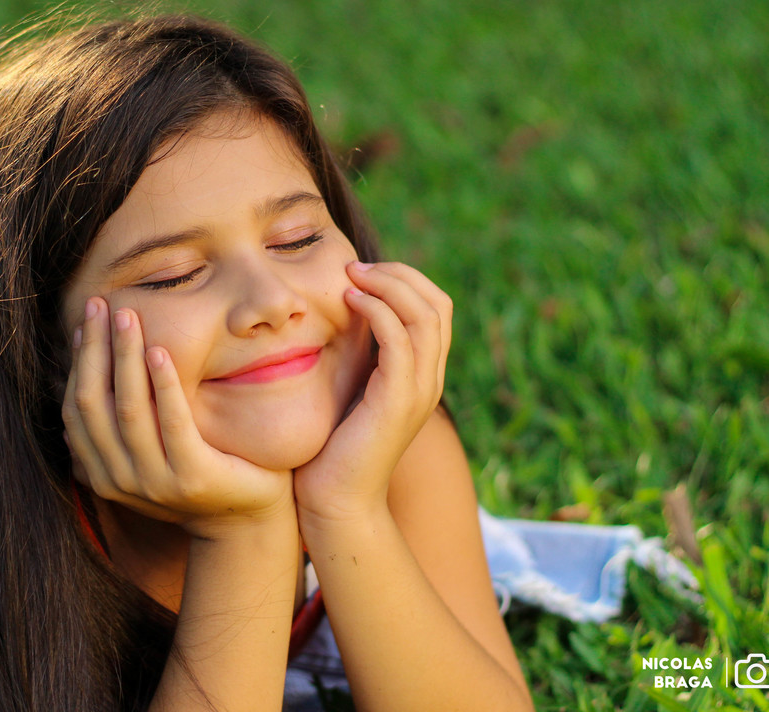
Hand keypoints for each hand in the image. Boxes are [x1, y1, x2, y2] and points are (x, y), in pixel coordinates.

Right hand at [61, 297, 293, 539]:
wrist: (247, 519)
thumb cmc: (198, 472)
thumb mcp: (149, 451)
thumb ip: (119, 425)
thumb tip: (85, 372)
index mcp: (103, 473)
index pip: (78, 408)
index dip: (79, 361)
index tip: (87, 320)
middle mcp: (120, 481)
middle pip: (94, 403)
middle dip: (95, 348)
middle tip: (100, 304)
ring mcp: (155, 482)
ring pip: (128, 409)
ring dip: (126, 356)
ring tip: (129, 316)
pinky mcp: (192, 477)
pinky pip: (172, 421)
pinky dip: (164, 384)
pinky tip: (160, 351)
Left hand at [293, 262, 451, 523]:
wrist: (334, 503)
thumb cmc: (331, 448)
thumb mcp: (349, 390)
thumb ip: (357, 357)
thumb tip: (340, 317)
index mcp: (421, 375)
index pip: (435, 308)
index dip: (404, 279)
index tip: (362, 272)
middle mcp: (428, 380)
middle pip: (437, 304)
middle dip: (399, 274)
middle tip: (356, 267)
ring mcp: (418, 391)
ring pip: (424, 315)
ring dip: (387, 285)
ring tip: (351, 277)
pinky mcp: (397, 402)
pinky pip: (400, 340)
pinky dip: (377, 311)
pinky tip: (348, 303)